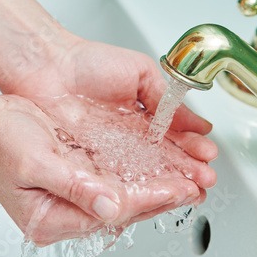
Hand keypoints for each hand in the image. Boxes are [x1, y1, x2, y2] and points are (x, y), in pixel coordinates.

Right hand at [0, 93, 210, 245]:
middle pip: (125, 208)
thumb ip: (74, 188)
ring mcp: (74, 196)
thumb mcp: (34, 163)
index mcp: (52, 217)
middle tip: (197, 187)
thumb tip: (110, 207)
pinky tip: (162, 168)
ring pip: (126, 195)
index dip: (151, 199)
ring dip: (158, 186)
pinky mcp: (79, 180)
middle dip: (163, 197)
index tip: (181, 189)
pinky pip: (117, 180)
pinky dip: (141, 174)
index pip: (115, 211)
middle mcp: (66, 211)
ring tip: (189, 180)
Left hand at [2, 35, 217, 188]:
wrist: (47, 66)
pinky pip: (116, 179)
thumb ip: (166, 98)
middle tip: (206, 181)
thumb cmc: (90, 63)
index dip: (192, 148)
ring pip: (144, 174)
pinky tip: (154, 194)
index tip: (209, 156)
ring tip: (189, 192)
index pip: (175, 138)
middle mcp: (130, 139)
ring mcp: (111, 154)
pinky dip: (136, 188)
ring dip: (168, 184)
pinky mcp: (90, 165)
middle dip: (187, 172)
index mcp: (145, 117)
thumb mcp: (140, 72)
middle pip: (164, 161)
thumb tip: (197, 121)